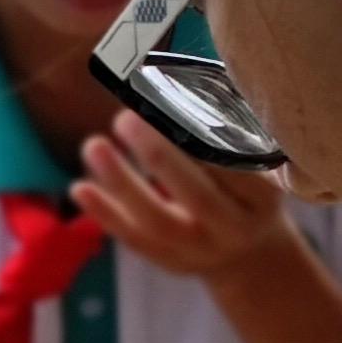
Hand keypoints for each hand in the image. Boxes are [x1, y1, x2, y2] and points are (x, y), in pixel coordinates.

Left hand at [70, 112, 294, 281]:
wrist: (248, 254)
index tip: (173, 104)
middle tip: (126, 117)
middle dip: (159, 156)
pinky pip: (133, 238)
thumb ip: (230, 132)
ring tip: (93, 145)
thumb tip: (184, 81)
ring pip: (157, 220)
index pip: (236, 169)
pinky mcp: (168, 261)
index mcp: (262, 198)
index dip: (204, 139)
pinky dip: (105, 213)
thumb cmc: (247, 190)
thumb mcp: (257, 165)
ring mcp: (199, 249)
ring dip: (122, 183)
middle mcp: (233, 227)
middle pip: (196, 195)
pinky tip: (79, 187)